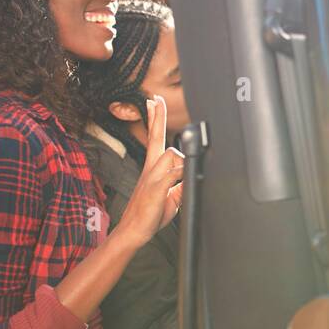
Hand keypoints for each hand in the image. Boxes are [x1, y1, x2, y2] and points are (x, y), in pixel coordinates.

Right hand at [114, 95, 184, 247]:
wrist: (134, 230)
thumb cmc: (150, 213)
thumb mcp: (171, 196)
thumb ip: (181, 183)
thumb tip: (194, 174)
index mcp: (154, 168)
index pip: (155, 138)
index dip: (155, 119)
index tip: (153, 102)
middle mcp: (152, 168)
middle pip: (156, 136)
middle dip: (157, 116)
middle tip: (154, 98)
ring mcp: (153, 177)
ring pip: (172, 154)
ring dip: (181, 163)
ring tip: (176, 185)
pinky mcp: (157, 187)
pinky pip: (173, 173)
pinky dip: (180, 173)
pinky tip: (180, 181)